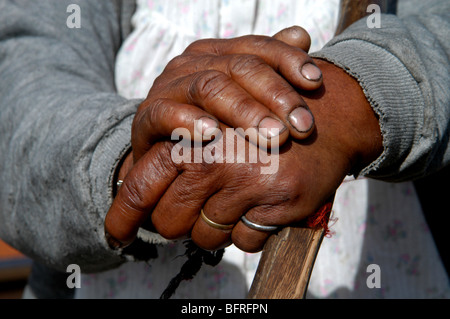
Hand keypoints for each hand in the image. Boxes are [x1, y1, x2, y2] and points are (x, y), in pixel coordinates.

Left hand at [105, 59, 382, 251]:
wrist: (325, 115)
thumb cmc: (263, 121)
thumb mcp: (215, 122)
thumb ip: (178, 149)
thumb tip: (137, 179)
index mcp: (191, 137)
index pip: (141, 182)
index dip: (123, 216)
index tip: (115, 237)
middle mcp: (214, 159)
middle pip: (169, 221)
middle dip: (177, 225)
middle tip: (195, 214)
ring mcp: (247, 182)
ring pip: (207, 238)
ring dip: (216, 230)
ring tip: (236, 203)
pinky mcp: (276, 202)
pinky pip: (245, 242)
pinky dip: (250, 232)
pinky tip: (263, 207)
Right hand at [131, 26, 322, 161]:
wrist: (165, 148)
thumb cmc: (214, 123)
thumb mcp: (243, 95)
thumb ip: (270, 66)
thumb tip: (302, 35)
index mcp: (219, 54)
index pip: (258, 48)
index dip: (289, 61)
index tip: (316, 83)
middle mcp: (194, 63)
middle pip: (239, 67)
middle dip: (275, 96)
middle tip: (301, 127)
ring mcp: (169, 87)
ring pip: (209, 87)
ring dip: (244, 112)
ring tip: (273, 136)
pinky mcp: (147, 115)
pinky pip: (166, 113)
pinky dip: (189, 122)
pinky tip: (213, 136)